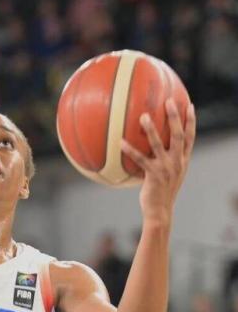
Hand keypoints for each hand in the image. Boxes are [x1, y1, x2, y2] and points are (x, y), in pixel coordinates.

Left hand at [121, 99, 195, 224]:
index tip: (189, 106)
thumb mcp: (169, 174)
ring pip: (159, 144)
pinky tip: (120, 142)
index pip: (190, 137)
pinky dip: (130, 150)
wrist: (160, 210)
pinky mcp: (153, 175)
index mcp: (183, 160)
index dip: (191, 121)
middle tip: (170, 101)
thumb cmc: (161, 191)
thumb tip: (152, 146)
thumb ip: (166, 159)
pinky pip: (140, 159)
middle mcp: (178, 162)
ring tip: (143, 116)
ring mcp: (166, 168)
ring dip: (151, 129)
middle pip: (179, 135)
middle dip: (175, 117)